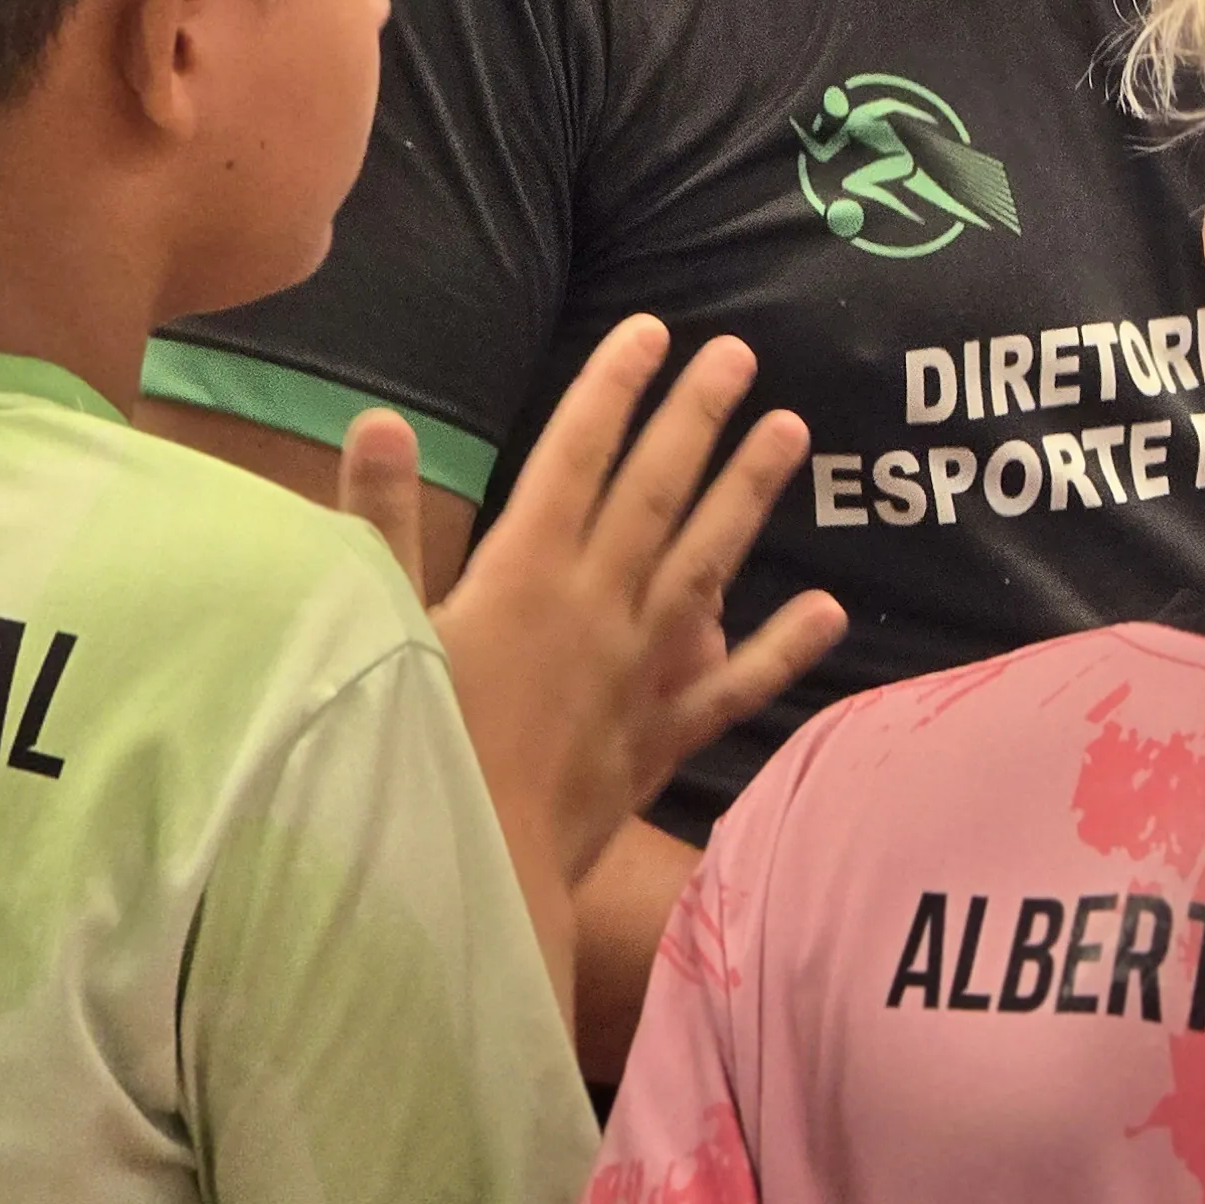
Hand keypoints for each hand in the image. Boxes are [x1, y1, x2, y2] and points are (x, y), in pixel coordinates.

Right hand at [343, 318, 844, 889]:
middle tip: (739, 354)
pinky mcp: (658, 737)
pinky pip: (731, 687)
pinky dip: (782, 648)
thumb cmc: (400, 751)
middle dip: (694, 418)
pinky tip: (832, 612)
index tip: (650, 332)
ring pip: (706, 563)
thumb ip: (381, 524)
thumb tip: (380, 420)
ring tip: (792, 431)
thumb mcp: (372, 628)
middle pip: (654, 493)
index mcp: (520, 573)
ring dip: (748, 495)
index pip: (574, 457)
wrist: (458, 871)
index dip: (612, 390)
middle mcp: (593, 606)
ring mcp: (637, 670)